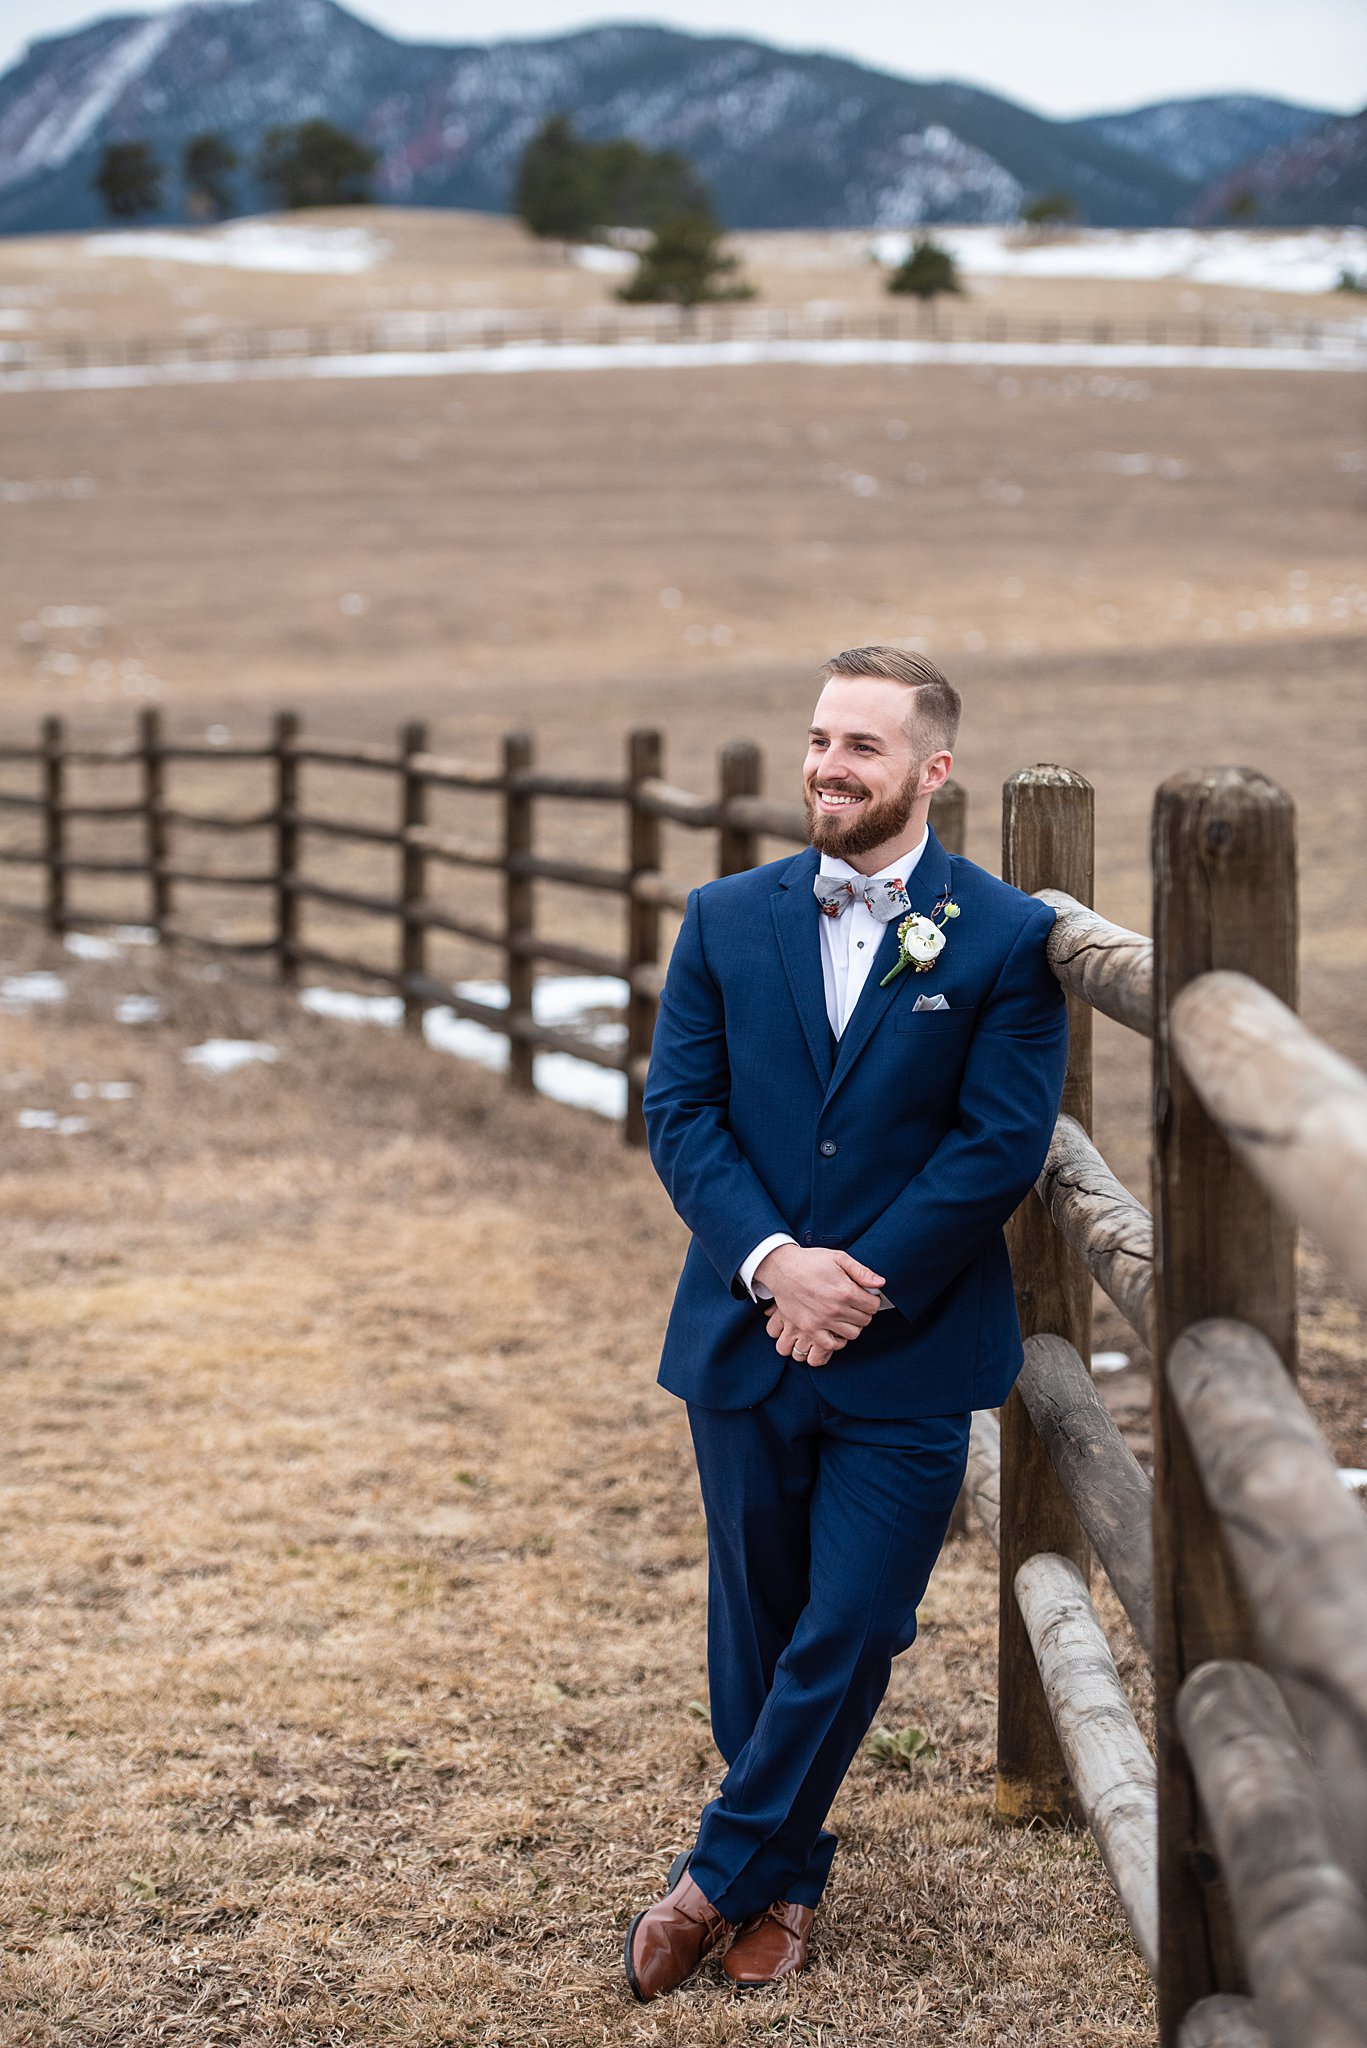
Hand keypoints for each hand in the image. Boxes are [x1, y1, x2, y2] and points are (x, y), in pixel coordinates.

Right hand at [754, 1245, 884, 1367]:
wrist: (782, 1269)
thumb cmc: (810, 1261)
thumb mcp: (838, 1258)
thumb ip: (861, 1271)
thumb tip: (881, 1283)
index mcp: (845, 1290)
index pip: (873, 1305)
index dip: (872, 1300)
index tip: (866, 1297)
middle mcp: (835, 1308)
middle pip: (865, 1321)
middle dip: (864, 1312)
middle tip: (855, 1305)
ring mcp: (822, 1321)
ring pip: (852, 1334)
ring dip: (853, 1325)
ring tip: (846, 1316)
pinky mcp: (809, 1329)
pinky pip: (831, 1345)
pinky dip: (837, 1340)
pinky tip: (835, 1329)